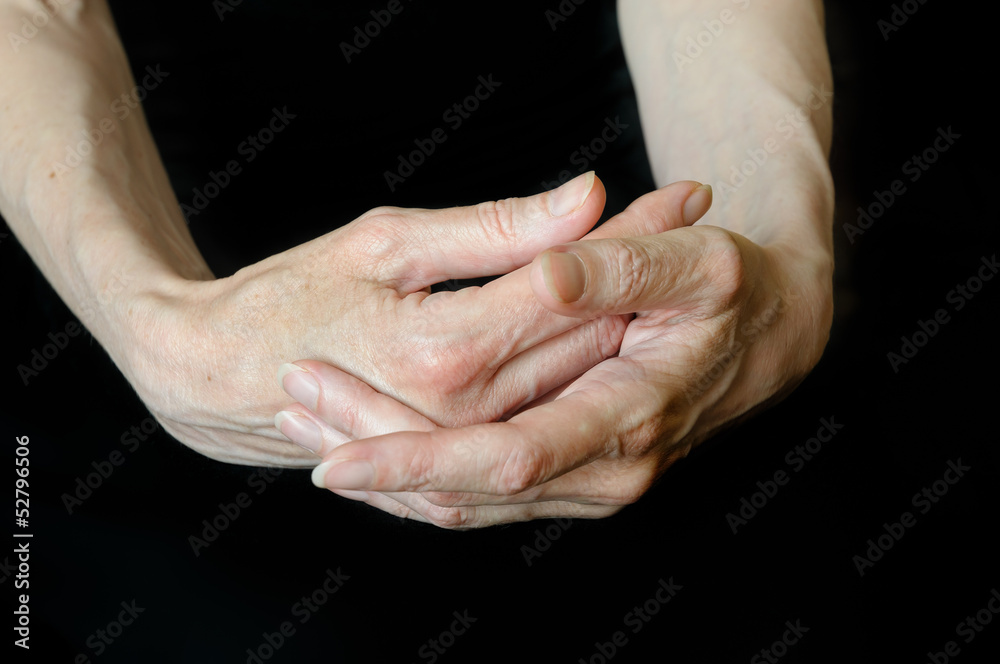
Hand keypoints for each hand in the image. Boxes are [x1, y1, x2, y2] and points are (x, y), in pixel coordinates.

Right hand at [120, 173, 629, 465]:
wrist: (219, 376)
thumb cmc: (289, 295)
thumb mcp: (386, 241)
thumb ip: (494, 231)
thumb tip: (586, 197)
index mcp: (449, 351)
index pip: (573, 289)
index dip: (631, 236)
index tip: (680, 198)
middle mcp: (465, 414)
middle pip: (589, 343)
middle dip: (644, 281)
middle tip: (685, 225)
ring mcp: (462, 452)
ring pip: (579, 394)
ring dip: (626, 338)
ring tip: (661, 283)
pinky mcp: (450, 472)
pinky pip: (542, 436)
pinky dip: (583, 387)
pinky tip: (606, 356)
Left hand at [276, 180, 826, 527]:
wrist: (765, 337)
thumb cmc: (727, 289)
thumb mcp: (693, 260)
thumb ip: (616, 267)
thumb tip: (543, 275)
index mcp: (628, 420)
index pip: (502, 459)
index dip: (415, 457)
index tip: (332, 451)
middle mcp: (606, 472)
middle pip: (465, 492)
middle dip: (373, 456)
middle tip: (295, 404)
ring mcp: (588, 484)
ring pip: (463, 506)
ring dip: (384, 470)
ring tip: (308, 421)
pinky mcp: (572, 479)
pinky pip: (479, 500)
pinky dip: (416, 477)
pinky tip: (363, 439)